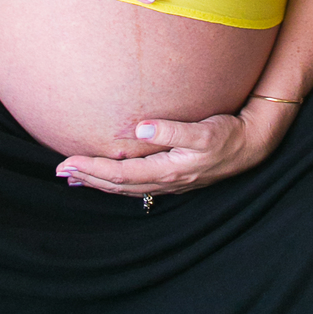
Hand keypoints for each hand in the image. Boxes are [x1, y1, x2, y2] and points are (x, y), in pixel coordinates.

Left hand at [55, 99, 292, 195]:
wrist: (252, 145)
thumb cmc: (228, 135)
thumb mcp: (203, 131)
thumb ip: (171, 130)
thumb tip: (139, 127)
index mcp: (168, 170)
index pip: (120, 173)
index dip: (92, 170)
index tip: (67, 163)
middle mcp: (165, 180)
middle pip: (118, 184)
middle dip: (88, 178)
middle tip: (60, 171)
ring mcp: (169, 180)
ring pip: (126, 186)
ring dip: (99, 182)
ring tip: (75, 177)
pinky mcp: (174, 174)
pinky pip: (137, 182)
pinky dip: (117, 180)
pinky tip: (110, 175)